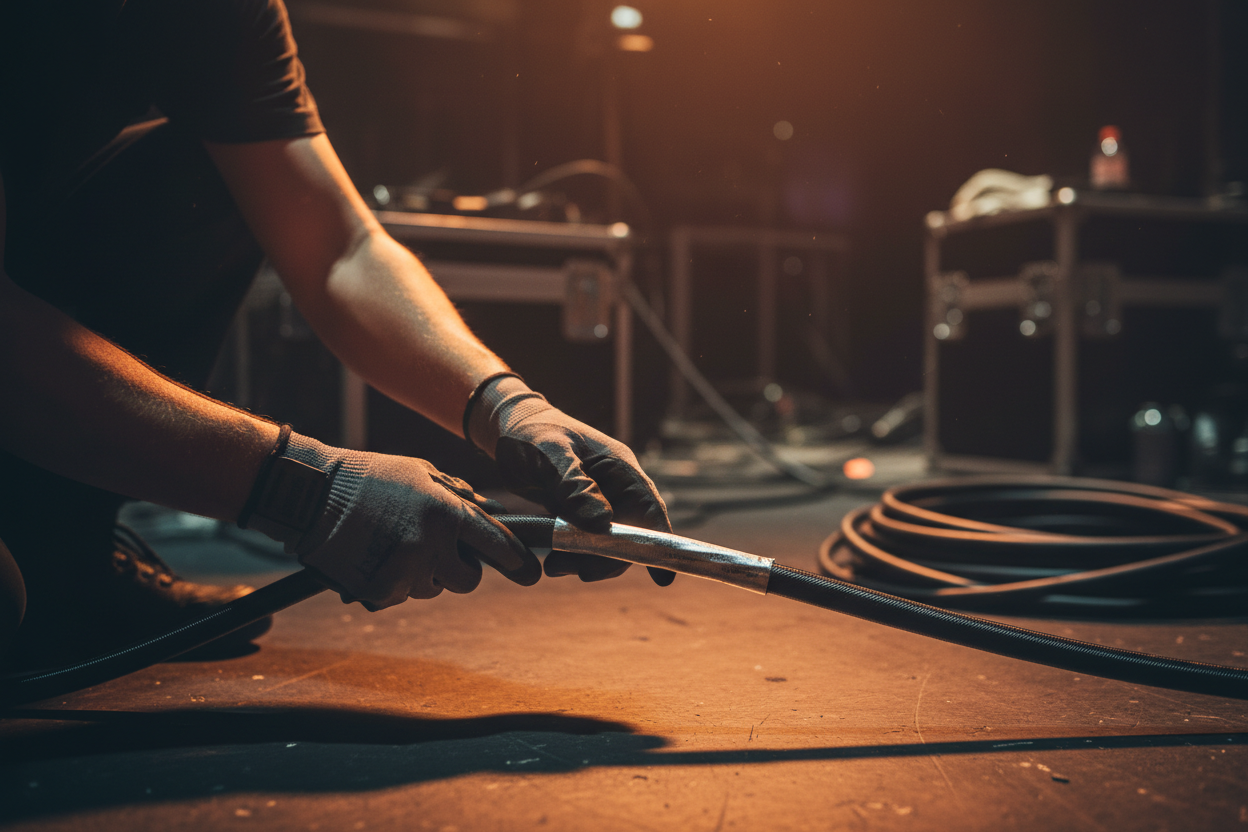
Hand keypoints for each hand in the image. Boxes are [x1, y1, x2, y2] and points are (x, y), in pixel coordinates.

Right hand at [243, 431, 540, 608]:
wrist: (311, 495)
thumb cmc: (370, 478)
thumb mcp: (422, 474)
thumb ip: (459, 496)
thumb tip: (494, 515)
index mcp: (447, 511)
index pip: (498, 545)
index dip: (518, 562)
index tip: (530, 573)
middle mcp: (432, 544)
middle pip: (468, 580)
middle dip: (458, 570)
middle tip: (435, 551)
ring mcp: (405, 570)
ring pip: (432, 589)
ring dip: (421, 574)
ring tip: (392, 544)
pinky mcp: (380, 591)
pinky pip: (401, 596)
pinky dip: (393, 583)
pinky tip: (375, 557)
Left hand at [466, 374, 674, 584]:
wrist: (510, 429)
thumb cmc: (533, 433)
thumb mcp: (550, 454)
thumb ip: (574, 486)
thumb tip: (602, 524)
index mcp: (620, 469)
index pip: (649, 509)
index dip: (659, 543)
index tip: (663, 578)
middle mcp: (616, 488)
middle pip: (630, 535)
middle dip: (608, 559)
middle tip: (576, 570)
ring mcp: (599, 502)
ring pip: (607, 544)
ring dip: (587, 561)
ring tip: (554, 566)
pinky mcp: (579, 514)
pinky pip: (587, 542)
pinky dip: (574, 555)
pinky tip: (552, 561)